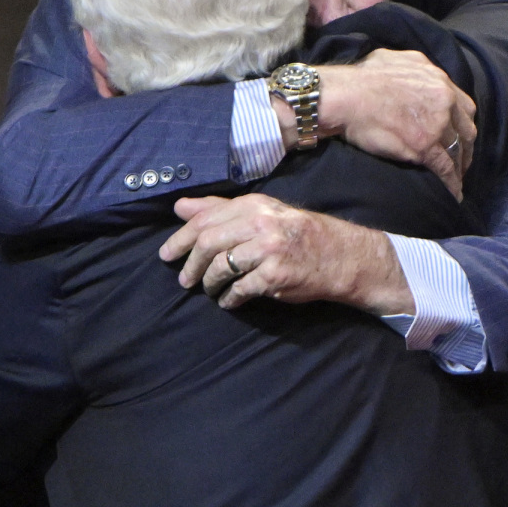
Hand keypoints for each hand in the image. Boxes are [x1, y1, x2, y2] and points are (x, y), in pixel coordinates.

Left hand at [159, 195, 413, 314]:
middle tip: (184, 279)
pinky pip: (240, 289)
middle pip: (208, 243)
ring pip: (221, 267)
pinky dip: (230, 299)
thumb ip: (220, 209)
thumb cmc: (298, 234)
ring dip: (209, 284)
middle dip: (190, 264)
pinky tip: (229, 302)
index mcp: (254, 205)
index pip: (205, 219)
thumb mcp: (262, 213)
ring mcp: (268, 249)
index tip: (166, 254)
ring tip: (209, 291)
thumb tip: (179, 207)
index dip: (180, 238)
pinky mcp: (275, 276)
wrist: (340, 256)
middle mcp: (260, 223)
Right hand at [311, 50, 475, 198]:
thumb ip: (413, 68)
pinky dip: (451, 183)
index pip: (463, 105)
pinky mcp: (424, 145)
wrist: (346, 96)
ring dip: (459, 167)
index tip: (457, 135)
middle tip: (461, 161)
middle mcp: (443, 98)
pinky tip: (452, 193)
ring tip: (456, 180)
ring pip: (457, 150)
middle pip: (466, 129)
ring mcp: (436, 123)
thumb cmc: (360, 79)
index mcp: (437, 79)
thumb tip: (412, 74)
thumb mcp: (394, 60)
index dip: (462, 124)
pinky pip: (445, 167)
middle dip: (465, 147)